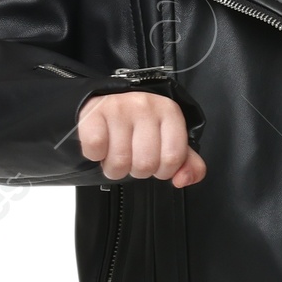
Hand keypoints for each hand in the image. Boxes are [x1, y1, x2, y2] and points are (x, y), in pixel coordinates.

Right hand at [77, 91, 205, 184]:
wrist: (105, 101)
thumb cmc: (138, 124)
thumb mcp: (168, 140)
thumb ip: (187, 163)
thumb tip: (183, 179)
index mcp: (169, 112)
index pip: (173, 158)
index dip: (162, 170)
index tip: (155, 162)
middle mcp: (145, 106)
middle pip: (145, 164)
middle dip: (136, 170)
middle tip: (131, 158)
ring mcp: (119, 108)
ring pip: (119, 162)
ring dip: (114, 168)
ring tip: (115, 154)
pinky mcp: (94, 113)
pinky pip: (95, 150)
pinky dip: (95, 155)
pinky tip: (101, 146)